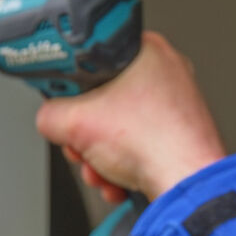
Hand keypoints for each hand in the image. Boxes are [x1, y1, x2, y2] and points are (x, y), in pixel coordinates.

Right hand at [34, 32, 225, 203]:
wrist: (187, 185)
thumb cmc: (154, 143)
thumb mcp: (75, 123)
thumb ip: (49, 115)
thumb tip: (48, 119)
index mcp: (145, 50)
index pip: (90, 64)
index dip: (69, 90)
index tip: (62, 106)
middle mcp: (165, 73)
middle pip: (100, 103)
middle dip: (85, 136)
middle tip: (82, 144)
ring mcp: (174, 107)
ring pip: (116, 131)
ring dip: (100, 157)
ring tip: (102, 168)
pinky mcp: (177, 137)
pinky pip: (135, 148)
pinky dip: (121, 167)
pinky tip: (118, 178)